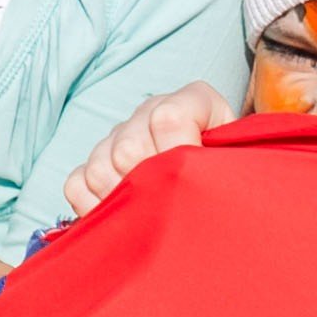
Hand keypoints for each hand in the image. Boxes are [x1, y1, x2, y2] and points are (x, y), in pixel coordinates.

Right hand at [48, 89, 224, 226]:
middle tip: (169, 205)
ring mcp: (120, 135)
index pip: (169, 117)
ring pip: (99, 166)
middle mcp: (151, 112)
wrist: (224, 189)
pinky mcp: (95, 163)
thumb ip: (220, 160)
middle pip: (128, 147)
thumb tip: (187, 173)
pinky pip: (76, 183)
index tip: (194, 181)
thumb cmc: (235, 179)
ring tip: (149, 213)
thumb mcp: (241, 163)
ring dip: (122, 198)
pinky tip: (121, 215)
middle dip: (148, 184)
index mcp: (194, 102)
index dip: (178, 153)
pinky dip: (93, 206)